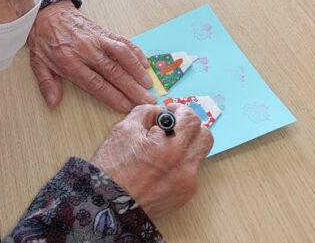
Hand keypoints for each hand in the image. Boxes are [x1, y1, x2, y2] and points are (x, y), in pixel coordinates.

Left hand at [28, 1, 154, 112]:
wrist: (47, 12)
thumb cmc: (44, 39)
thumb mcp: (38, 63)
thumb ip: (47, 84)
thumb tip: (54, 103)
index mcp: (69, 62)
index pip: (95, 83)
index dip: (113, 96)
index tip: (127, 106)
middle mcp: (86, 50)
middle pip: (113, 72)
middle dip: (132, 88)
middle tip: (147, 100)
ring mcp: (97, 39)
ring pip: (121, 55)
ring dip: (136, 70)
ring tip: (148, 84)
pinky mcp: (104, 31)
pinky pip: (122, 41)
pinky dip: (135, 52)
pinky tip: (145, 63)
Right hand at [92, 104, 213, 218]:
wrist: (110, 203)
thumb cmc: (113, 168)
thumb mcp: (124, 129)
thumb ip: (145, 113)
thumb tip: (159, 112)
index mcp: (169, 145)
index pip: (191, 119)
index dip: (181, 111)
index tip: (172, 112)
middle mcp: (184, 164)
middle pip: (205, 136)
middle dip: (191, 127)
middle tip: (175, 126)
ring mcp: (187, 182)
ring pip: (199, 154)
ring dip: (187, 145)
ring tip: (167, 146)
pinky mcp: (185, 194)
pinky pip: (191, 171)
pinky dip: (180, 163)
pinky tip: (162, 165)